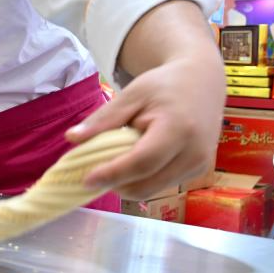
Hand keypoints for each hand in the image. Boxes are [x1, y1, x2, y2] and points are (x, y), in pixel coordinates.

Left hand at [65, 56, 224, 198]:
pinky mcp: (199, 171)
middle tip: (92, 173)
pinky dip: (142, 180)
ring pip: (152, 190)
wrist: (202, 81)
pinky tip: (134, 161)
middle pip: (147, 185)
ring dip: (128, 184)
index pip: (142, 162)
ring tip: (114, 161)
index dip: (112, 174)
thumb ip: (103, 119)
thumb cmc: (164, 86)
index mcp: (178, 129)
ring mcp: (200, 165)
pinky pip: (162, 185)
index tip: (86, 179)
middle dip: (116, 184)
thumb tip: (71, 137)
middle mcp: (194, 153)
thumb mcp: (131, 95)